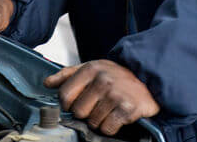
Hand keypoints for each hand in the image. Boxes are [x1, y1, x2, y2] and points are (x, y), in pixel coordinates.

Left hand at [44, 60, 159, 135]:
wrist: (148, 78)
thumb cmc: (117, 76)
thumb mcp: (92, 68)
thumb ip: (68, 75)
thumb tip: (48, 83)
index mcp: (90, 69)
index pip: (65, 94)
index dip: (67, 104)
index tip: (75, 103)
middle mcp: (102, 80)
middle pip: (78, 111)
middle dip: (86, 113)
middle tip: (97, 105)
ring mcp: (115, 95)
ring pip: (93, 122)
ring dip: (100, 120)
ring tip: (109, 109)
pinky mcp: (127, 109)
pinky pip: (107, 129)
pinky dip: (111, 127)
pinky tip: (116, 117)